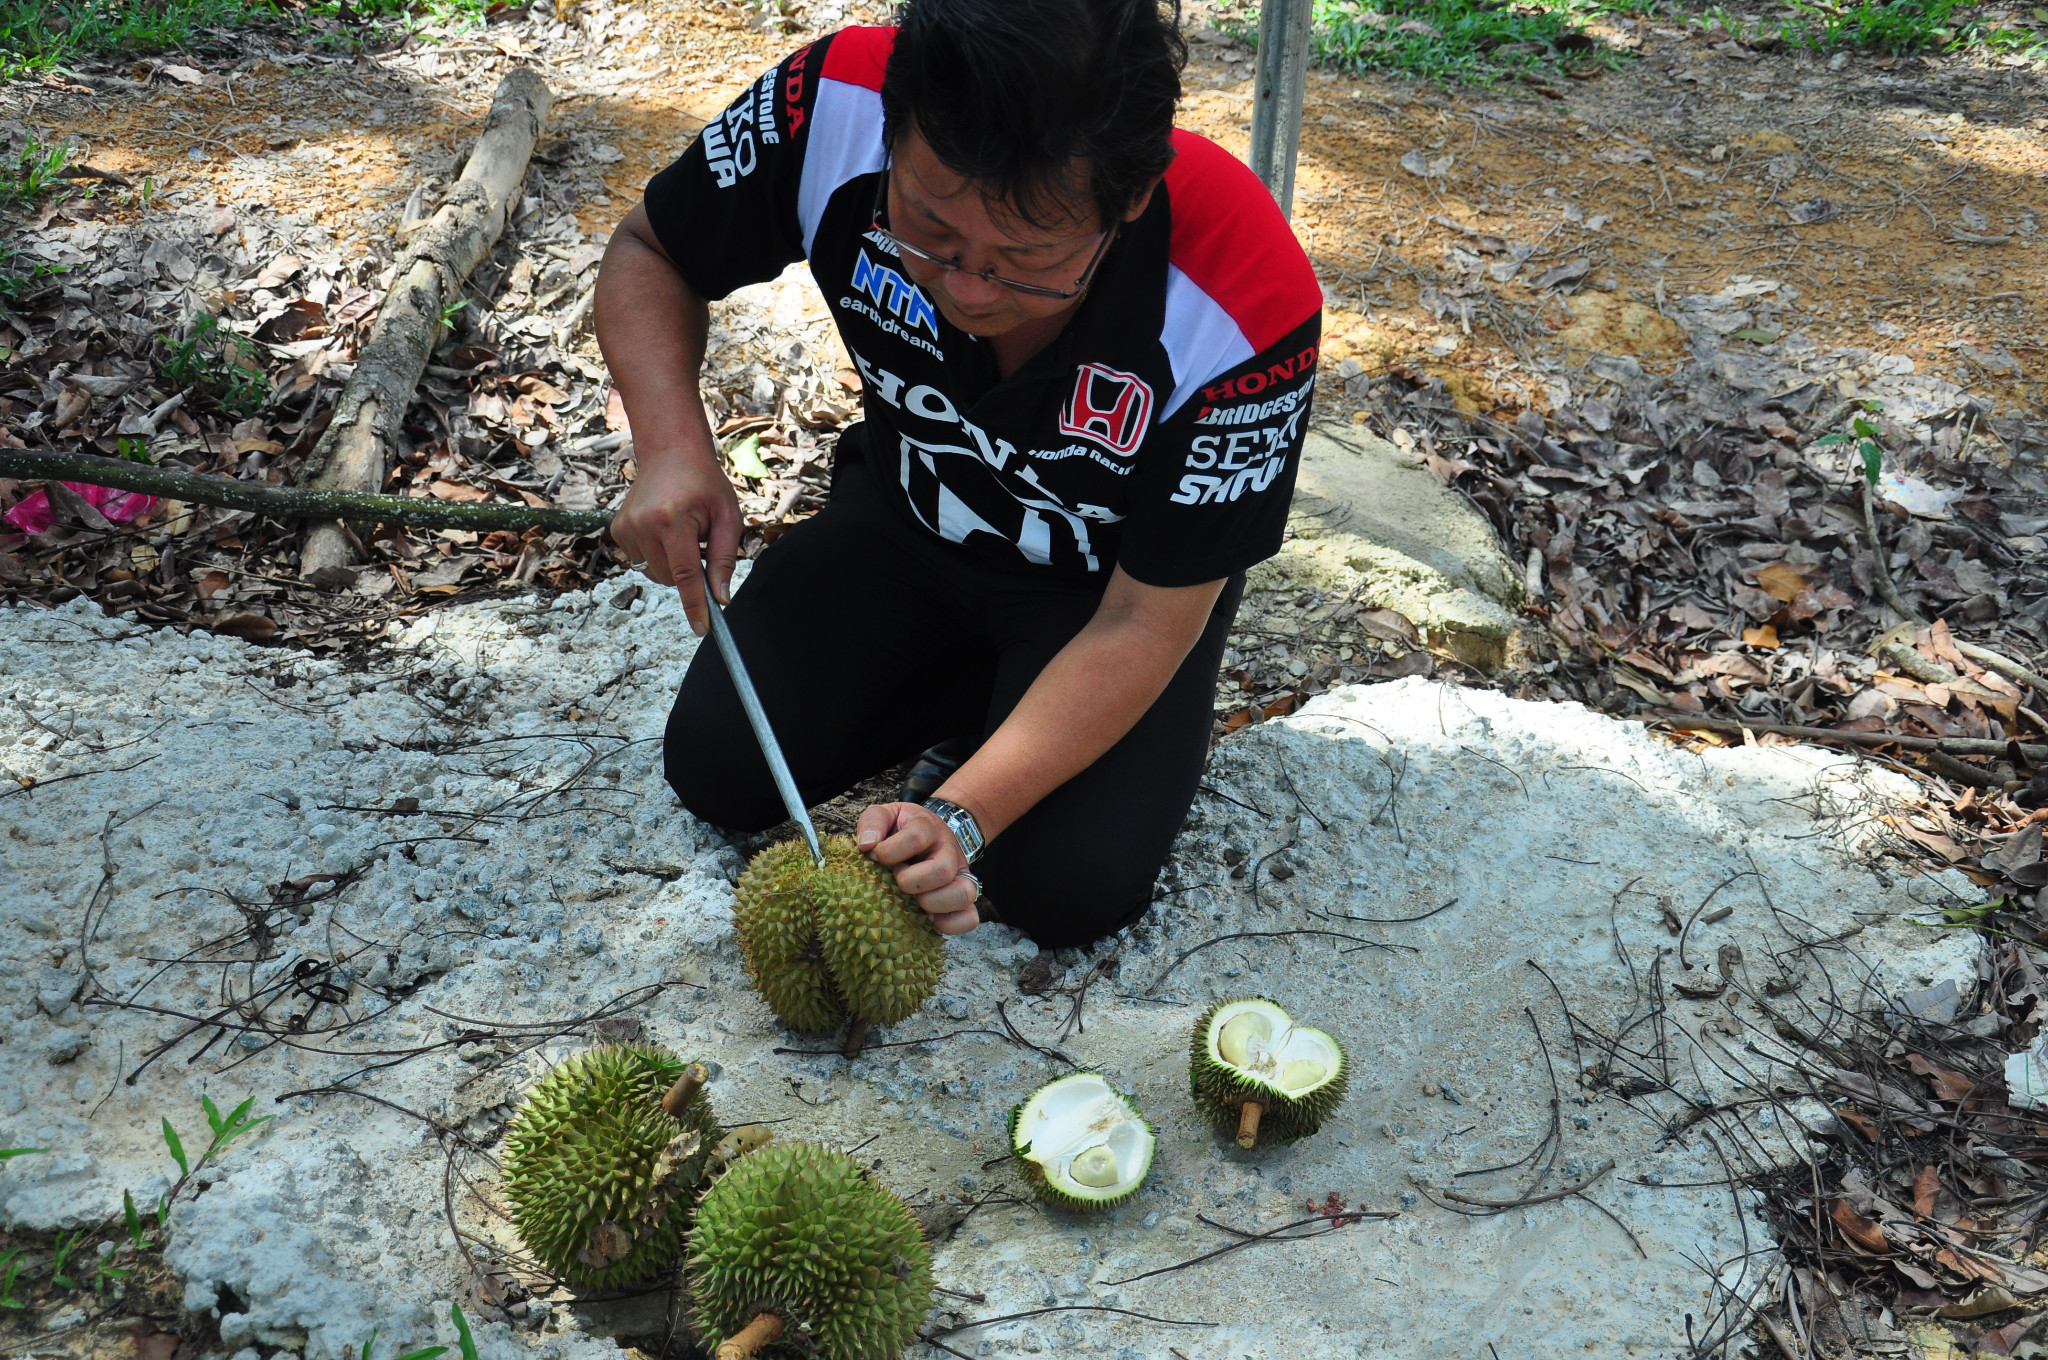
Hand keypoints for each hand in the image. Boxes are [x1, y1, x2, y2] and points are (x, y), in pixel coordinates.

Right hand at [608, 450, 740, 636]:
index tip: (702, 629)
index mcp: (673, 520)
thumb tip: (722, 598)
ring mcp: (626, 528)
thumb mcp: (727, 517)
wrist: (671, 454)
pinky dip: (657, 555)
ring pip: (655, 574)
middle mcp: (644, 525)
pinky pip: (641, 562)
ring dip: (672, 563)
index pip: (685, 574)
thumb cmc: (704, 483)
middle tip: (699, 543)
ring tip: (681, 532)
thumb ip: (725, 559)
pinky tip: (664, 530)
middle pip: (670, 578)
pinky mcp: (618, 530)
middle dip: (688, 574)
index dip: (695, 604)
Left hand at [856, 801, 980, 934]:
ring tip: (913, 901)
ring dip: (932, 904)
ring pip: (963, 894)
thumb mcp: (886, 814)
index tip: (876, 855)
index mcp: (929, 828)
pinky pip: (970, 918)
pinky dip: (949, 924)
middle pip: (942, 870)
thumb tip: (867, 845)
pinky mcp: (963, 899)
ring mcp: (960, 876)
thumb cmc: (903, 829)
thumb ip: (873, 822)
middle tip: (897, 880)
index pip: (916, 838)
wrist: (932, 831)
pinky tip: (927, 920)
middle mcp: (950, 852)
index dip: (889, 852)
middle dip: (911, 882)